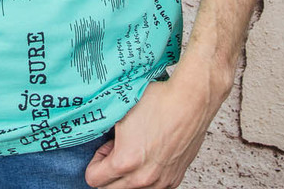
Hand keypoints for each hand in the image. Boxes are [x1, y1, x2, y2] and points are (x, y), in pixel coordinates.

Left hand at [84, 63, 226, 188]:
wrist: (190, 102)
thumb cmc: (159, 103)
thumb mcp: (121, 113)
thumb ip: (106, 135)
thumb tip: (102, 143)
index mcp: (125, 162)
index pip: (93, 179)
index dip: (95, 161)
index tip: (104, 149)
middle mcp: (143, 178)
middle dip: (108, 172)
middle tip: (116, 150)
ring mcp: (160, 182)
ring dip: (127, 177)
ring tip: (134, 151)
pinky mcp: (174, 179)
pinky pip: (152, 188)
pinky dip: (145, 177)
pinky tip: (149, 155)